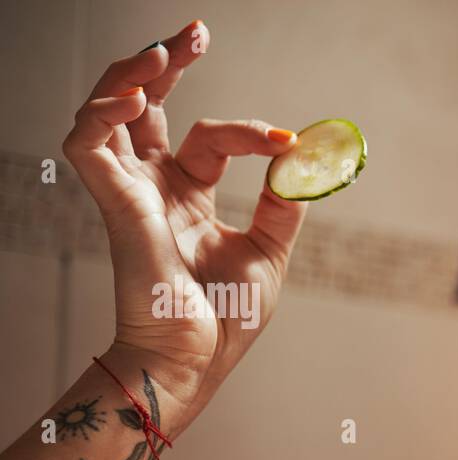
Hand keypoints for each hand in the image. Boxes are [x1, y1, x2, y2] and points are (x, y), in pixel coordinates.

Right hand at [61, 20, 306, 427]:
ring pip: (108, 113)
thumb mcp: (268, 252)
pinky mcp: (114, 206)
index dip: (248, 132)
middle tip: (196, 31)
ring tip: (165, 50)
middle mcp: (155, 187)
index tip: (286, 139)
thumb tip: (305, 158)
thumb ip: (283, 204)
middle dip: (167, 63)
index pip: (210, 138)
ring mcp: (131, 194)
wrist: (197, 362)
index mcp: (189, 196)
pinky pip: (87, 145)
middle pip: (146, 106)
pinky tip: (133, 97)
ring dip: (131, 75)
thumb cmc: (225, 319)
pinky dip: (102, 115)